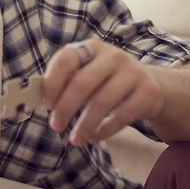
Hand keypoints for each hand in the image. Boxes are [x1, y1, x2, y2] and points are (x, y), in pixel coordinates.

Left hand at [42, 39, 165, 146]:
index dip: (53, 82)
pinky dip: (106, 130)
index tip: (46, 104)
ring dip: (85, 124)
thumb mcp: (85, 74)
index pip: (66, 59)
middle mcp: (112, 55)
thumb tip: (40, 99)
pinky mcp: (148, 91)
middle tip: (56, 126)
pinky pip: (123, 115)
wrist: (148, 84)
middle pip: (82, 83)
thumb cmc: (105, 81)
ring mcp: (133, 72)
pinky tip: (94, 137)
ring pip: (102, 101)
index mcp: (90, 48)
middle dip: (65, 108)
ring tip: (75, 139)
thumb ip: (65, 82)